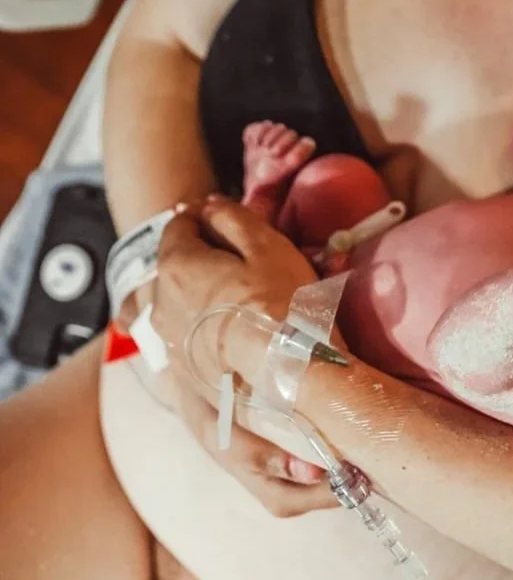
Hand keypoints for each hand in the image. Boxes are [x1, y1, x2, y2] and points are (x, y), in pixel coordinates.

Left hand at [151, 197, 336, 515]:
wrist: (285, 373)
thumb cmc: (278, 303)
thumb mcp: (264, 244)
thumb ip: (231, 217)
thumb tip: (209, 206)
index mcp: (176, 266)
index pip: (178, 225)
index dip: (204, 217)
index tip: (227, 221)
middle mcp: (160, 303)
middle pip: (175, 263)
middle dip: (201, 255)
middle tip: (242, 259)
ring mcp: (168, 341)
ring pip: (178, 301)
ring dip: (200, 292)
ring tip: (239, 297)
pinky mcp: (180, 371)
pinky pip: (186, 334)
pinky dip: (202, 325)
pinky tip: (232, 329)